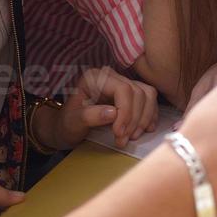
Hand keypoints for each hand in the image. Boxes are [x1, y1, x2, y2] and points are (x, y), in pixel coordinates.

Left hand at [44, 66, 159, 148]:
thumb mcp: (72, 122)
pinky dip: (149, 115)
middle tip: (123, 140)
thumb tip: (113, 113)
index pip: (123, 89)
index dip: (126, 112)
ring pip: (147, 95)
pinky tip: (145, 129)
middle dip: (134, 119)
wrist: (67, 127)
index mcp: (96, 78)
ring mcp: (123, 83)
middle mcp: (112, 76)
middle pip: (137, 92)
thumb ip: (90, 116)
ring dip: (144, 118)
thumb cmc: (67, 124)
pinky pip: (149, 100)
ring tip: (132, 137)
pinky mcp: (131, 94)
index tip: (119, 133)